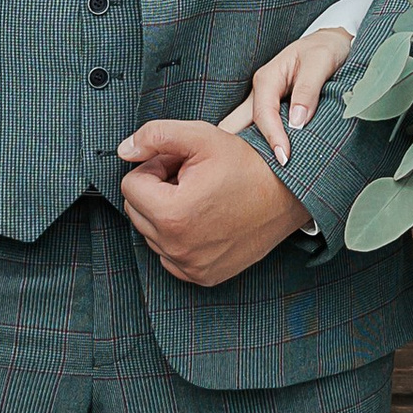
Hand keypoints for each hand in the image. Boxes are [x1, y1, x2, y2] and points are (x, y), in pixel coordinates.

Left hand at [117, 120, 312, 286]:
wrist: (289, 195)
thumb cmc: (248, 164)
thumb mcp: (201, 136)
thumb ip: (155, 136)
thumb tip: (124, 151)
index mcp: (172, 213)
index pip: (130, 185)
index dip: (153, 167)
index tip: (179, 163)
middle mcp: (177, 247)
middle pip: (136, 211)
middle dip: (156, 190)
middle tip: (189, 177)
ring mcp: (190, 266)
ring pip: (151, 234)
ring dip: (166, 213)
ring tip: (199, 197)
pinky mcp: (202, 276)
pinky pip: (169, 256)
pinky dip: (178, 238)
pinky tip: (203, 220)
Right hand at [220, 25, 357, 166]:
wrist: (330, 42)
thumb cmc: (326, 49)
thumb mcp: (320, 62)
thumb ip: (307, 90)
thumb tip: (296, 122)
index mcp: (267, 78)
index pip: (263, 114)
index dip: (272, 138)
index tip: (284, 159)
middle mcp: (259, 91)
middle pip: (237, 124)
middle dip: (235, 148)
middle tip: (243, 176)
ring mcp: (261, 101)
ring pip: (243, 129)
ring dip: (245, 149)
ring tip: (250, 176)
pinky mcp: (270, 109)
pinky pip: (257, 129)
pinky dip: (257, 145)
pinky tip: (261, 164)